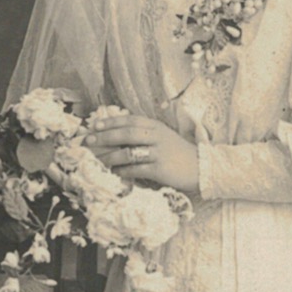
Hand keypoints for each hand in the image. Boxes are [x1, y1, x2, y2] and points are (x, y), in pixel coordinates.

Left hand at [86, 114, 200, 194]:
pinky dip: (122, 171)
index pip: (130, 120)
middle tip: (89, 141)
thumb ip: (144, 134)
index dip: (111, 121)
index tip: (95, 125)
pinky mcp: (159, 169)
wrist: (202, 168)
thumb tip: (116, 135)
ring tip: (97, 159)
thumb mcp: (163, 137)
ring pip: (128, 152)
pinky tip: (114, 172)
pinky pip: (135, 169)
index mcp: (156, 126)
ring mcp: (158, 153)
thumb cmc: (178, 153)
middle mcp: (157, 136)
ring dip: (109, 156)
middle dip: (105, 137)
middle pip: (126, 133)